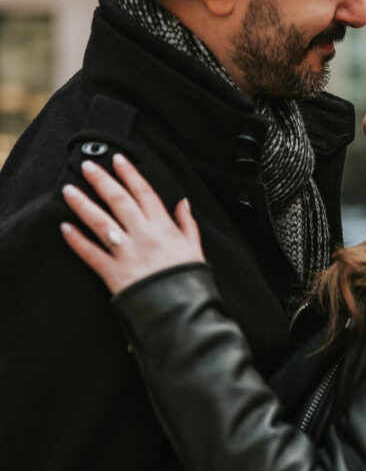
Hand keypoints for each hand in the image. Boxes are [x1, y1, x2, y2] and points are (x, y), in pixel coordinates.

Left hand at [60, 154, 204, 293]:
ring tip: (68, 190)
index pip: (144, 192)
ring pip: (100, 222)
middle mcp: (143, 235)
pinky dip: (76, 240)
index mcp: (164, 227)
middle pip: (118, 200)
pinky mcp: (113, 273)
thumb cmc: (189, 281)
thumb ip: (187, 224)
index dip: (129, 173)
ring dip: (82, 204)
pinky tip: (64, 227)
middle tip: (87, 166)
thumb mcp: (196, 249)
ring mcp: (127, 253)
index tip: (117, 159)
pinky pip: (91, 253)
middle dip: (101, 180)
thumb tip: (183, 203)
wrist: (182, 311)